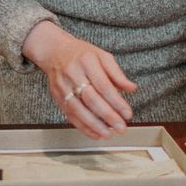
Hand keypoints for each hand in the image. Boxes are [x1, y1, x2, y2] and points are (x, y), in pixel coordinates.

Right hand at [22, 20, 136, 138]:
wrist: (54, 51)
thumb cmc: (80, 54)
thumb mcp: (102, 56)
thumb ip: (117, 73)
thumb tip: (131, 88)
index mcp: (87, 61)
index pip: (104, 85)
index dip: (117, 102)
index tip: (127, 114)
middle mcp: (73, 74)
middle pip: (91, 99)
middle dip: (107, 116)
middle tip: (121, 127)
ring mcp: (63, 87)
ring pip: (79, 110)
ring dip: (94, 125)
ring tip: (108, 134)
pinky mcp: (57, 97)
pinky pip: (70, 115)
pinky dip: (83, 127)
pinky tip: (95, 133)